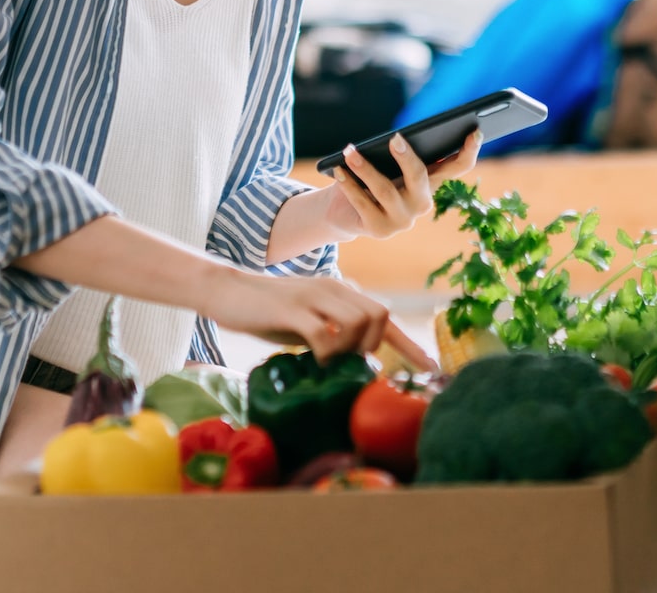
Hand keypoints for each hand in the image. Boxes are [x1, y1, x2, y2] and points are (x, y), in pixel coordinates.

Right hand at [197, 268, 431, 368]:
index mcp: (339, 292)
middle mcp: (332, 289)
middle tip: (349, 363)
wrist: (226, 291)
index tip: (430, 367)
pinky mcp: (292, 309)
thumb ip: (333, 334)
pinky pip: (325, 334)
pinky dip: (326, 354)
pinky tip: (314, 362)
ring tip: (328, 361)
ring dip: (350, 350)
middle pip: (379, 316)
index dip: (409, 344)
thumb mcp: (308, 322)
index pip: (384, 316)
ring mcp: (313, 297)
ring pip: (358, 322)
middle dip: (373, 346)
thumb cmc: (267, 312)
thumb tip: (355, 364)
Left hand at [326, 130, 482, 240]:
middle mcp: (422, 203)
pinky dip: (348, 185)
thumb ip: (397, 154)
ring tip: (349, 151)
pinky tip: (338, 170)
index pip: (458, 167)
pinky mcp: (380, 229)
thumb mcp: (387, 164)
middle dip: (407, 157)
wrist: (344, 212)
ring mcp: (403, 220)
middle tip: (394, 139)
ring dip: (365, 168)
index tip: (474, 131)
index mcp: (430, 182)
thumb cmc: (370, 178)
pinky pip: (363, 203)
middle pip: (420, 177)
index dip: (469, 150)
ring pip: (386, 190)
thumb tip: (395, 140)